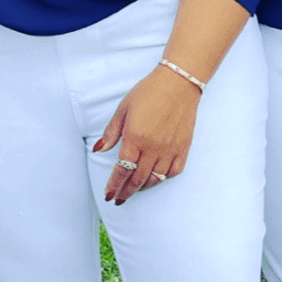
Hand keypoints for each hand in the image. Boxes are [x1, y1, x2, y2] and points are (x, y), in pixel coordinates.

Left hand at [93, 64, 200, 203]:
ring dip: (143, 187)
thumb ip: (111, 132)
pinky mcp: (183, 148)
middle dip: (126, 192)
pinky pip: (173, 172)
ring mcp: (169, 150)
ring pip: (155, 179)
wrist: (178, 83)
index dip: (114, 185)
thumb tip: (98, 149)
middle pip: (137, 180)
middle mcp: (152, 148)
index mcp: (135, 138)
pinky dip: (163, 178)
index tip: (109, 195)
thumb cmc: (148, 92)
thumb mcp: (123, 108)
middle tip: (119, 198)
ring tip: (135, 188)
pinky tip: (156, 177)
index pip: (121, 171)